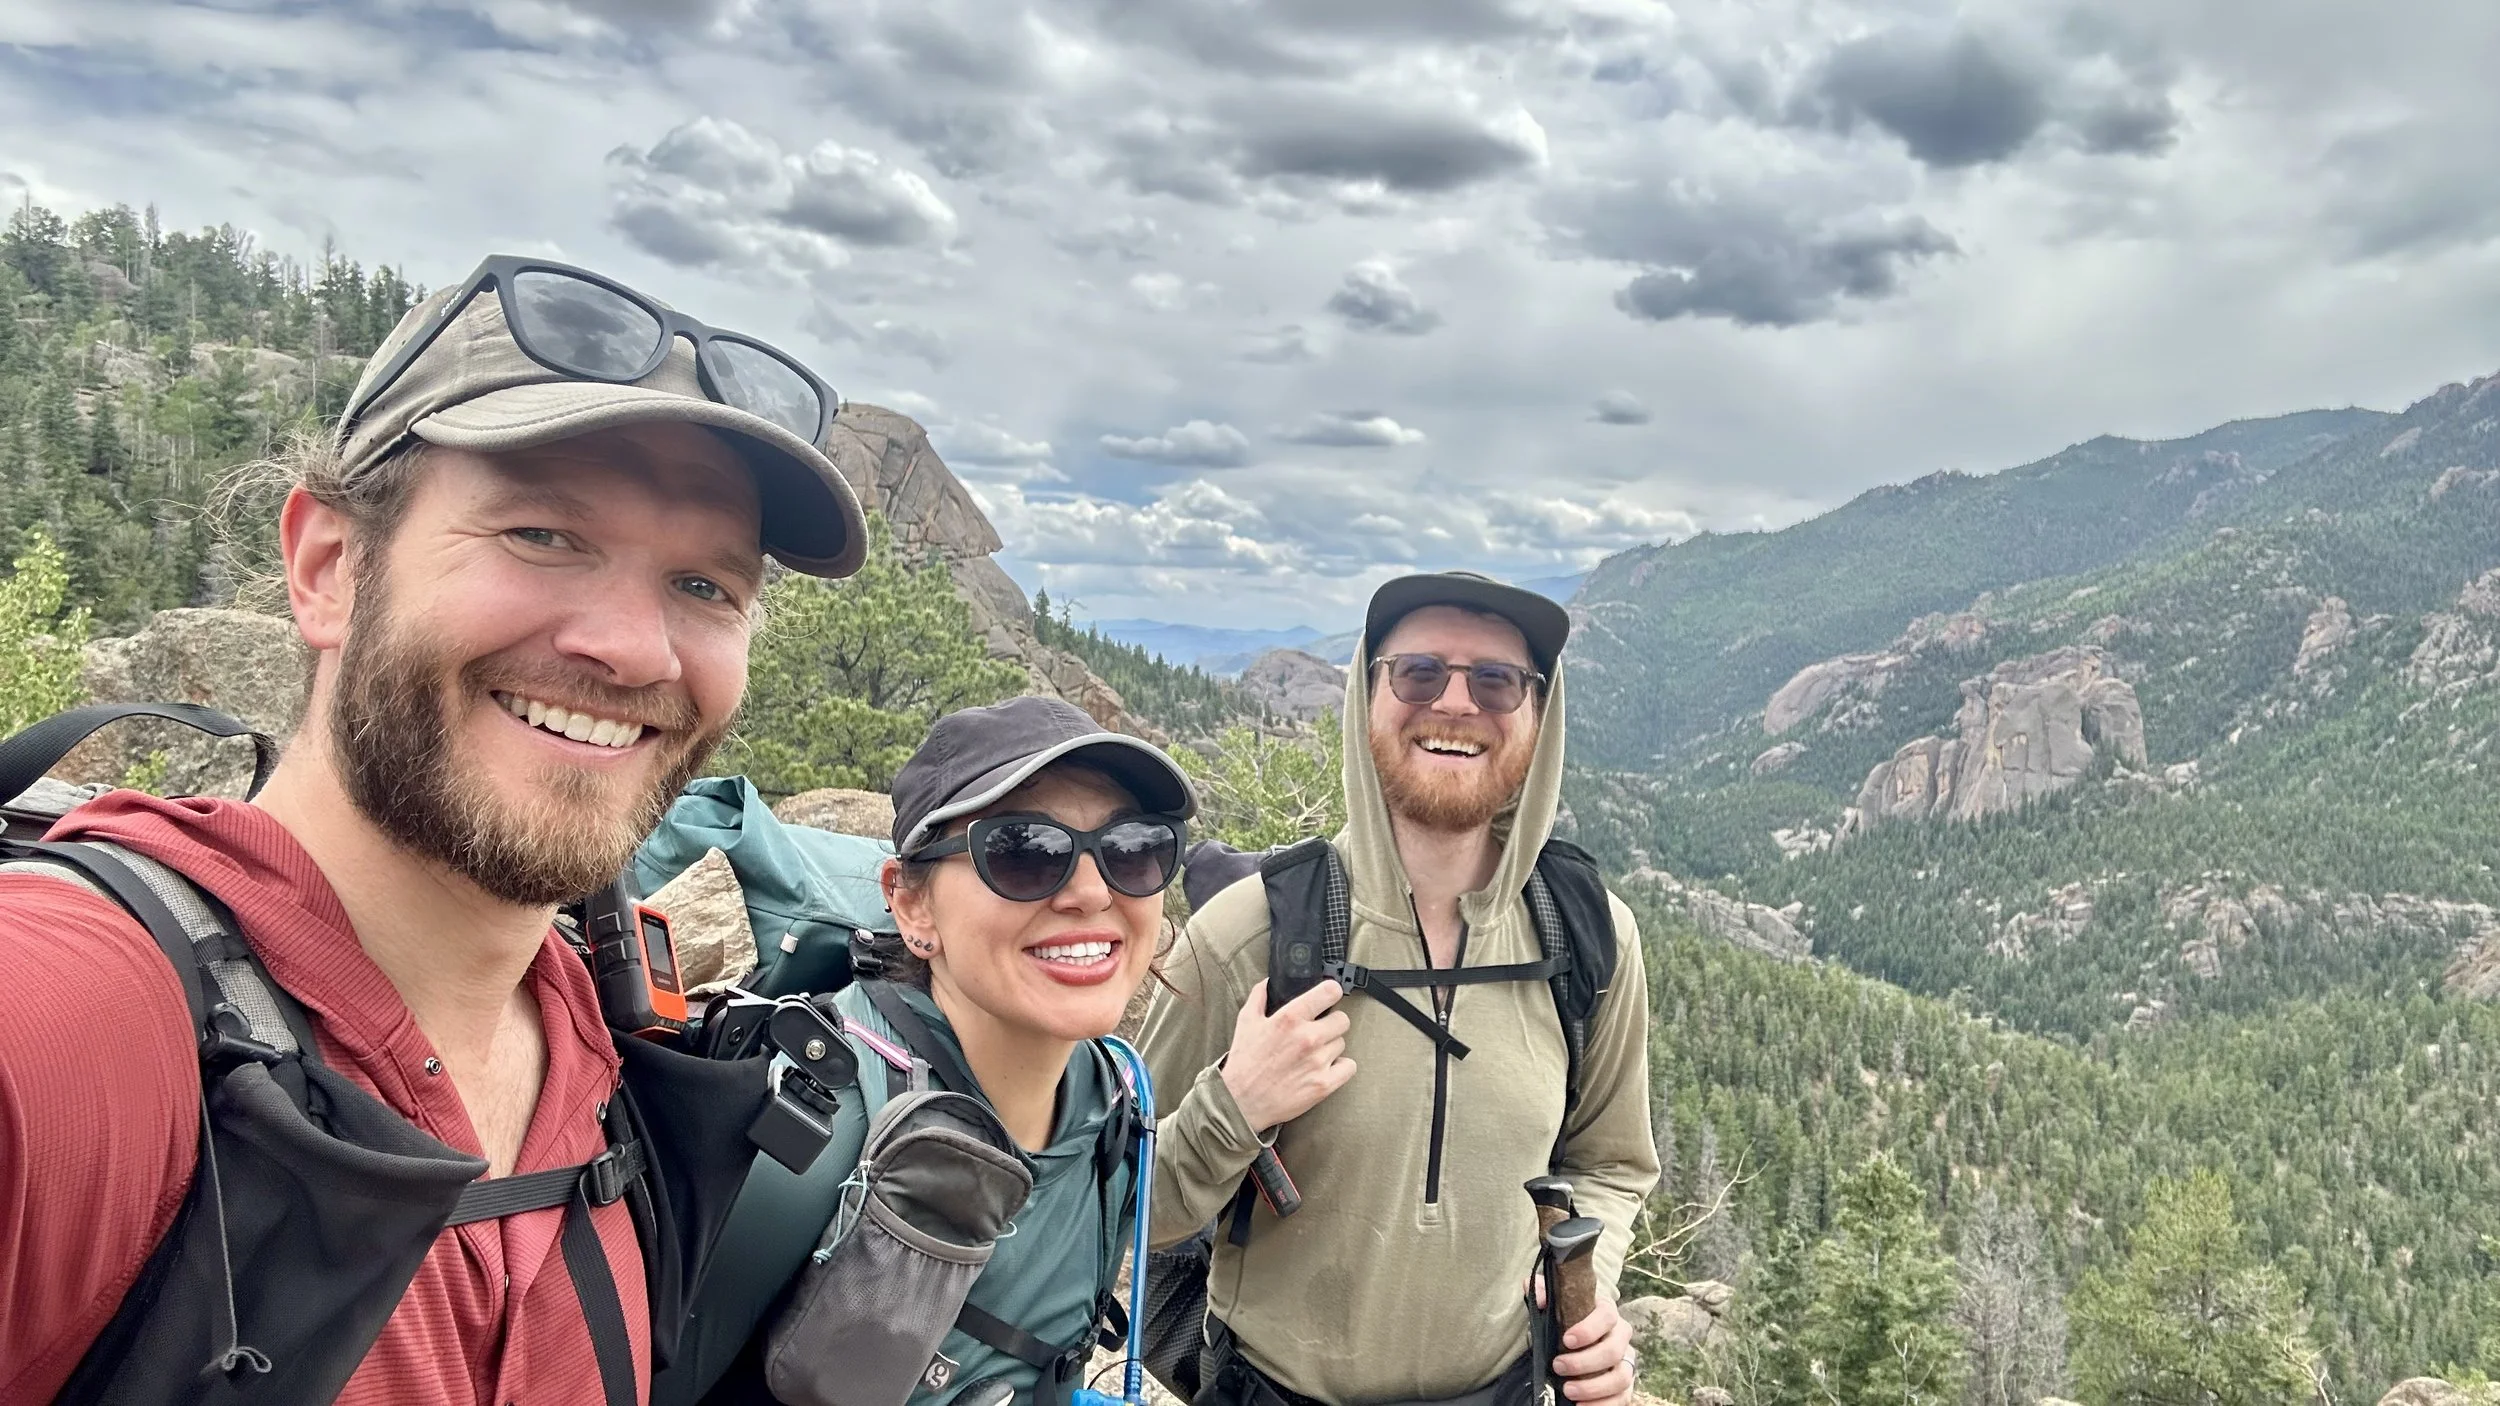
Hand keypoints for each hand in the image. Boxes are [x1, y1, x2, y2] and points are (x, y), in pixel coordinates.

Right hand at [1218, 978, 1354, 1129]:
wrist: (1241, 1101)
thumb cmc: (1244, 1062)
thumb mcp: (1246, 1021)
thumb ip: (1259, 996)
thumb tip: (1270, 982)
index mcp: (1289, 1018)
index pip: (1329, 992)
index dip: (1331, 992)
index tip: (1328, 997)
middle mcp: (1307, 1038)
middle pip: (1343, 1020)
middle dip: (1332, 1023)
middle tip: (1319, 1031)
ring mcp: (1318, 1062)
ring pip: (1342, 1044)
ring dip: (1331, 1047)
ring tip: (1313, 1054)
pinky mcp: (1324, 1084)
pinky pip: (1349, 1067)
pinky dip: (1340, 1067)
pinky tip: (1325, 1068)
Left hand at [1551, 1296, 1634, 1405]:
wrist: (1572, 1340)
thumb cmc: (1564, 1320)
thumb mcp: (1551, 1303)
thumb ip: (1543, 1291)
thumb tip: (1542, 1299)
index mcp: (1606, 1312)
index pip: (1607, 1316)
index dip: (1589, 1329)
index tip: (1567, 1340)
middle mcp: (1621, 1336)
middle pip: (1614, 1350)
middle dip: (1585, 1362)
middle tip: (1559, 1367)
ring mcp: (1626, 1362)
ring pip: (1621, 1377)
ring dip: (1594, 1387)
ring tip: (1568, 1391)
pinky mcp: (1624, 1385)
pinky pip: (1623, 1398)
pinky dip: (1604, 1405)